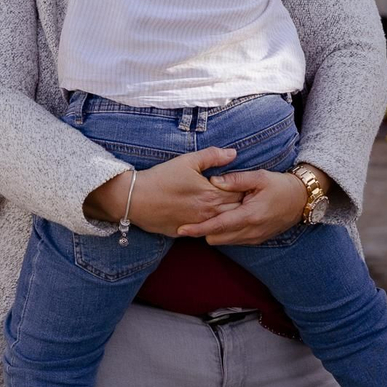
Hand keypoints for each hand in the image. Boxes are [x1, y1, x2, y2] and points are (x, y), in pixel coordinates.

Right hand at [84, 147, 243, 237]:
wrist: (136, 198)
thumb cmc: (161, 178)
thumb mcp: (187, 161)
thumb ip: (212, 156)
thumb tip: (234, 153)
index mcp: (212, 194)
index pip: (240, 194)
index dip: (246, 190)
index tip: (251, 186)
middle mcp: (209, 213)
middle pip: (235, 211)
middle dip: (242, 205)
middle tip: (248, 199)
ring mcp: (199, 225)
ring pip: (223, 224)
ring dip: (230, 218)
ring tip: (235, 211)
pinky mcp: (187, 232)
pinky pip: (207, 232)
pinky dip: (214, 227)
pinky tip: (214, 221)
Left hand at [176, 169, 311, 244]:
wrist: (301, 200)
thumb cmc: (279, 185)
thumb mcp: (259, 177)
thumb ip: (235, 179)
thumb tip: (213, 181)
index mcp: (250, 215)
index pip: (218, 226)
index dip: (198, 229)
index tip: (181, 229)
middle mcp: (251, 231)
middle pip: (217, 238)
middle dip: (204, 229)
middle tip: (194, 215)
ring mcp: (255, 237)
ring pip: (224, 241)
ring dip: (214, 232)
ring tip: (205, 217)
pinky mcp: (257, 239)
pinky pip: (234, 241)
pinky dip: (225, 233)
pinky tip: (221, 220)